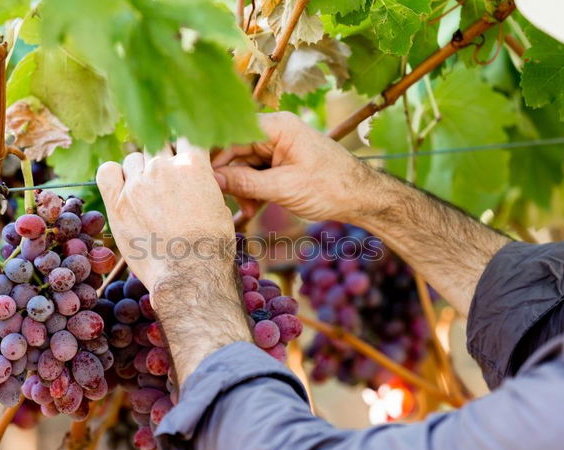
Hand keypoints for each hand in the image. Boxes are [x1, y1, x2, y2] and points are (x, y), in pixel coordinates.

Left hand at [96, 140, 250, 384]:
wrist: (189, 273)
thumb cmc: (211, 246)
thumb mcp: (220, 207)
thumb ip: (205, 185)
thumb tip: (200, 181)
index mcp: (193, 164)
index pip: (184, 137)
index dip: (182, 148)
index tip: (181, 161)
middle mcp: (163, 167)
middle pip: (157, 145)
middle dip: (162, 160)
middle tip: (165, 184)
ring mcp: (138, 183)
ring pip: (133, 159)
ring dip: (139, 171)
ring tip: (146, 195)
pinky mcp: (117, 202)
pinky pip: (107, 171)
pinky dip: (113, 176)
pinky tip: (121, 189)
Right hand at [212, 111, 369, 221]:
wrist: (363, 198)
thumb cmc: (330, 187)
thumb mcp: (283, 188)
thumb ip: (245, 183)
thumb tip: (212, 179)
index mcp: (277, 126)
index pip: (231, 133)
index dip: (213, 156)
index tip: (200, 178)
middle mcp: (275, 132)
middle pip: (235, 150)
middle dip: (228, 177)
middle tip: (223, 201)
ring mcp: (279, 147)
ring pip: (244, 164)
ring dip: (241, 188)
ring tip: (246, 210)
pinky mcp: (282, 162)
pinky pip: (256, 173)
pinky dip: (252, 190)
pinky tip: (253, 208)